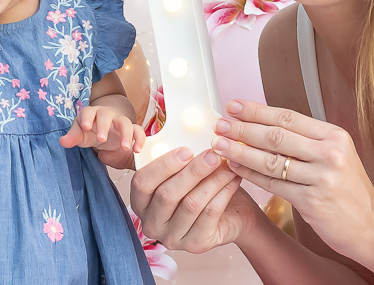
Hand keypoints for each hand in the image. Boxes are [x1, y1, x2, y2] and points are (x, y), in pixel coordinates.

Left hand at [59, 105, 144, 152]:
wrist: (108, 125)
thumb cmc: (92, 129)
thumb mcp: (81, 134)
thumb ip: (73, 137)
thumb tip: (63, 142)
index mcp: (91, 114)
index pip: (88, 112)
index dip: (87, 118)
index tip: (85, 127)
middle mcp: (106, 115)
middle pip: (106, 115)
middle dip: (104, 126)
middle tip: (102, 139)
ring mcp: (119, 121)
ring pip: (125, 122)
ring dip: (126, 134)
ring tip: (125, 147)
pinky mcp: (131, 129)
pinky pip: (138, 131)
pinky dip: (140, 139)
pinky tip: (137, 150)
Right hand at [129, 147, 248, 253]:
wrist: (231, 216)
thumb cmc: (201, 187)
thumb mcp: (184, 171)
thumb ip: (178, 158)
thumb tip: (186, 128)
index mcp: (140, 202)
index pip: (142, 183)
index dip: (163, 165)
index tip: (186, 149)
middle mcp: (152, 224)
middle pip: (168, 195)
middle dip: (193, 171)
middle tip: (213, 153)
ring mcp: (173, 238)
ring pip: (191, 204)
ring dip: (212, 180)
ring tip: (227, 163)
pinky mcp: (196, 244)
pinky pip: (210, 214)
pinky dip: (223, 193)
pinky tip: (233, 178)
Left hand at [211, 99, 373, 265]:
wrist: (372, 227)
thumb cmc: (346, 188)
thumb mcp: (334, 156)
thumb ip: (305, 140)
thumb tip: (263, 122)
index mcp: (334, 136)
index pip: (288, 117)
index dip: (257, 110)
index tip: (233, 105)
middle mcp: (330, 153)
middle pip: (276, 136)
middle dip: (242, 128)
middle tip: (219, 124)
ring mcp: (323, 177)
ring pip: (271, 160)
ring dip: (240, 151)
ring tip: (219, 144)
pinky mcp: (313, 202)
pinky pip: (273, 184)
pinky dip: (250, 174)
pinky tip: (234, 168)